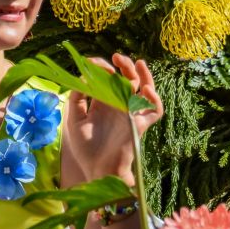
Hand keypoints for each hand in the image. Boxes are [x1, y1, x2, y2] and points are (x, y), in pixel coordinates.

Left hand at [67, 54, 163, 186]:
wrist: (98, 171)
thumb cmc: (86, 149)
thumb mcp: (74, 120)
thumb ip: (77, 99)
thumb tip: (83, 77)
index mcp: (103, 104)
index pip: (108, 80)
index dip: (102, 68)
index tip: (93, 63)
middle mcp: (119, 106)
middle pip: (127, 80)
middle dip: (124, 66)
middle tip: (116, 57)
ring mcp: (131, 114)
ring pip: (144, 90)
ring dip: (143, 75)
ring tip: (138, 63)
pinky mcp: (140, 125)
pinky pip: (155, 110)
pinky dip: (154, 100)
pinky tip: (146, 91)